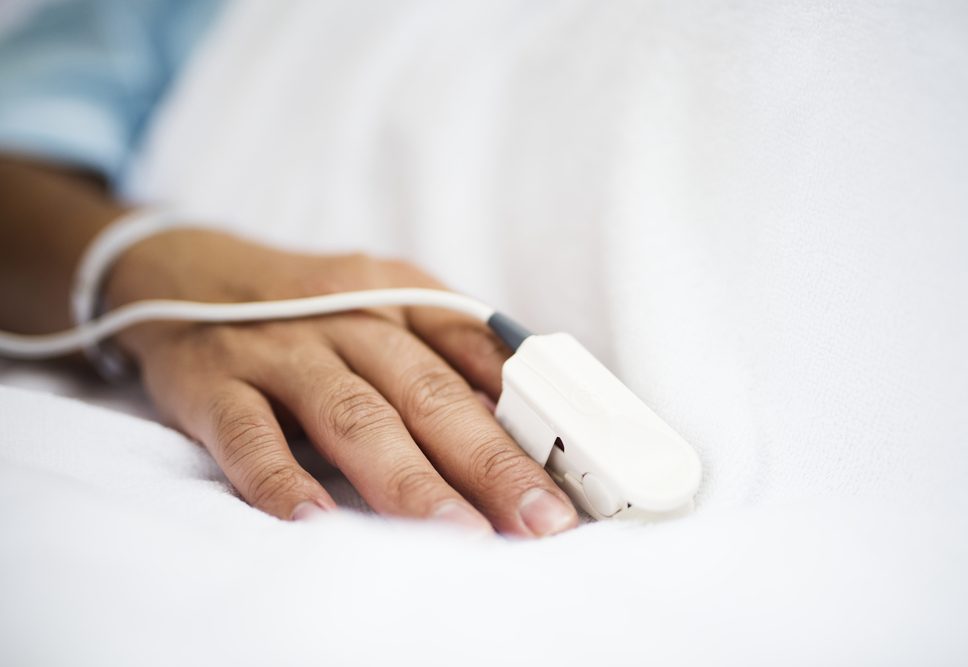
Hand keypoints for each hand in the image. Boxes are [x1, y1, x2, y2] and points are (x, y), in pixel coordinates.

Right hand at [104, 228, 577, 536]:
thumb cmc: (311, 304)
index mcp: (403, 296)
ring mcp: (280, 348)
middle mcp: (350, 316)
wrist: (184, 270)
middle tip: (540, 520)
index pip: (481, 355)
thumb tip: (525, 423)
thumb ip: (449, 352)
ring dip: (409, 479)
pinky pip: (248, 431)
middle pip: (430, 392)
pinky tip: (314, 520)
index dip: (532, 418)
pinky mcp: (213, 380)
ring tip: (458, 533)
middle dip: (492, 461)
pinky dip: (279, 477)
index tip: (573, 478)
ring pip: (354, 414)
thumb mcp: (388, 301)